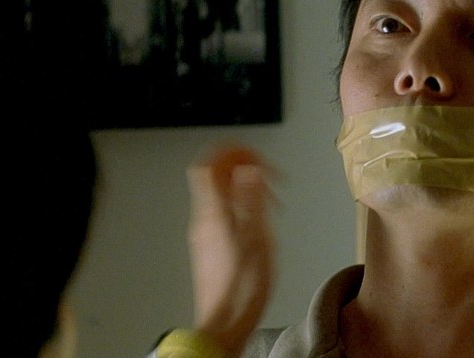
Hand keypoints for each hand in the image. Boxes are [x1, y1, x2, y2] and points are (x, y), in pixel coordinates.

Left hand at [187, 146, 275, 355]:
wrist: (225, 322)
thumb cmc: (242, 288)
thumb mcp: (257, 237)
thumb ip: (252, 200)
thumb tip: (250, 170)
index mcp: (213, 212)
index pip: (208, 164)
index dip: (230, 151)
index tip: (254, 154)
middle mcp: (203, 219)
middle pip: (213, 175)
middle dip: (242, 167)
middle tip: (268, 176)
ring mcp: (204, 232)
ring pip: (219, 193)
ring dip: (244, 187)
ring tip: (269, 199)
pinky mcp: (210, 245)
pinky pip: (222, 211)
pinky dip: (241, 204)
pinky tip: (259, 220)